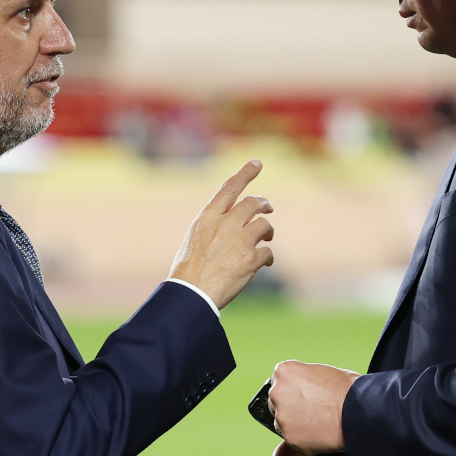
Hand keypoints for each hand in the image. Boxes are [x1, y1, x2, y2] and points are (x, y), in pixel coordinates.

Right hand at [168, 160, 273, 308]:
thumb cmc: (188, 268)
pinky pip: (267, 252)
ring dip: (267, 231)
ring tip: (266, 237)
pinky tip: (265, 262)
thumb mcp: (196, 237)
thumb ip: (215, 224)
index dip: (245, 173)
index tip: (257, 163)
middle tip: (267, 208)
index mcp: (208, 217)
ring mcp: (239, 242)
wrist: (191, 293)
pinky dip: (267, 257)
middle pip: (253, 204)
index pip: (229, 188)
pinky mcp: (250, 261)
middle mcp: (225, 225)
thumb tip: (235, 219)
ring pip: (264, 226)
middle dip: (263, 204)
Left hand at [268, 360, 359, 454]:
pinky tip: (320, 432)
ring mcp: (282, 416)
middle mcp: (277, 392)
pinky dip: (304, 438)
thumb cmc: (347, 390)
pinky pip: (292, 439)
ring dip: (296, 423)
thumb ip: (303, 376)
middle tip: (313, 410)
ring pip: (283, 422)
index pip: (280, 381)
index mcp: (284, 371)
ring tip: (319, 421)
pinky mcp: (288, 437)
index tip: (305, 395)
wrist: (358, 412)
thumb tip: (302, 385)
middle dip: (291, 407)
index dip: (294, 389)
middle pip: (277, 402)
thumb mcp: (322, 371)